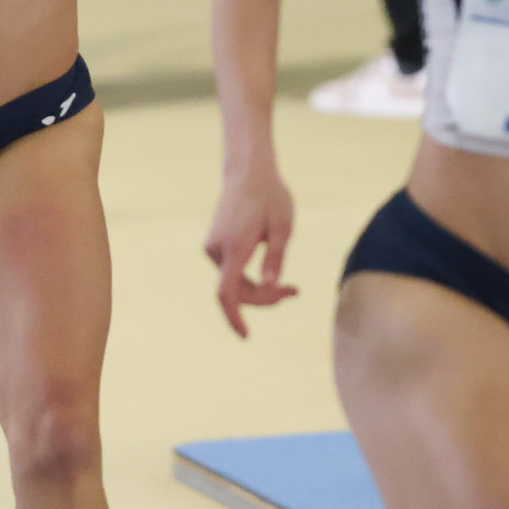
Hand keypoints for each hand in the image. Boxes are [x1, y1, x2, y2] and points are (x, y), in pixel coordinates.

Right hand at [204, 164, 298, 335]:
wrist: (248, 172)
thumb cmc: (270, 197)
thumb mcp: (283, 227)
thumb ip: (276, 258)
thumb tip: (270, 287)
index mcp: (235, 247)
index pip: (227, 293)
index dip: (234, 318)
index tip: (247, 336)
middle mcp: (217, 250)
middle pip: (237, 291)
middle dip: (265, 298)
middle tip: (295, 292)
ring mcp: (213, 248)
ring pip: (234, 284)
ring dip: (259, 291)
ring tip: (290, 287)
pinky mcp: (215, 245)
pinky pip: (231, 273)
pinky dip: (250, 280)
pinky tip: (271, 277)